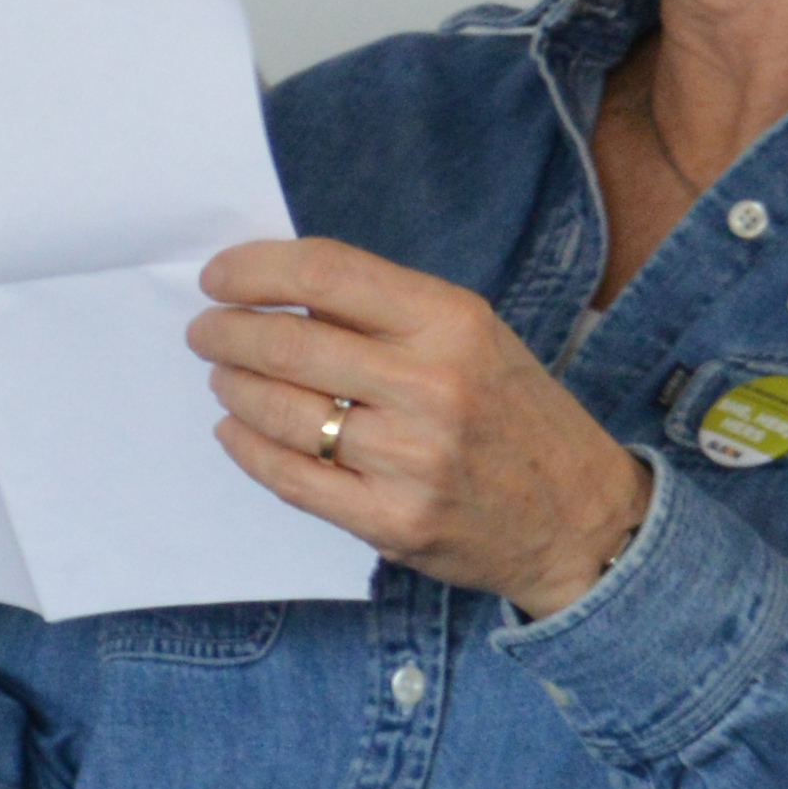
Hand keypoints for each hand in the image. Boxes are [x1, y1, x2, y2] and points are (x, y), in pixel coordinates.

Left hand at [188, 238, 654, 614]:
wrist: (581, 519)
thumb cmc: (514, 414)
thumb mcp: (473, 338)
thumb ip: (385, 312)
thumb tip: (278, 289)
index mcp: (453, 322)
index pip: (326, 272)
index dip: (254, 269)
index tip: (218, 278)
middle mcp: (433, 385)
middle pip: (288, 342)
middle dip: (226, 332)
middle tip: (206, 331)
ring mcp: (412, 458)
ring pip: (279, 411)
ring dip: (231, 388)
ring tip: (223, 378)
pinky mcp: (392, 520)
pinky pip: (289, 477)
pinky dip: (247, 448)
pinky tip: (236, 430)